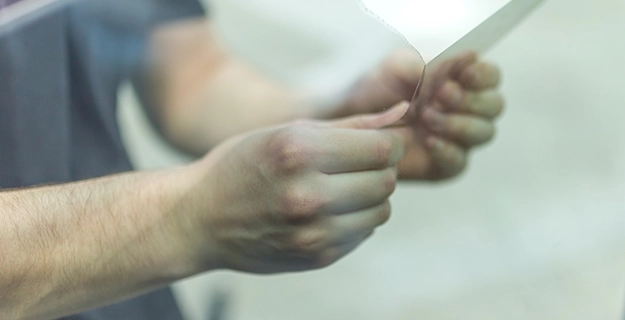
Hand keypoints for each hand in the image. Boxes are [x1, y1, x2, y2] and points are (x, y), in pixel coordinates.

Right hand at [185, 104, 407, 273]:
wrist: (199, 219)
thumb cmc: (242, 165)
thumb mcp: (287, 131)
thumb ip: (349, 124)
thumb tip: (401, 113)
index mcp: (298, 152)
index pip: (381, 148)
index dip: (389, 142)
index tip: (380, 141)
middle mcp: (307, 195)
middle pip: (386, 179)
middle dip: (381, 167)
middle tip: (358, 163)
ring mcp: (312, 232)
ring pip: (382, 209)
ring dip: (372, 195)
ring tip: (343, 186)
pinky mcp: (317, 257)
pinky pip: (363, 232)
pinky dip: (357, 218)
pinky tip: (330, 208)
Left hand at [338, 50, 504, 180]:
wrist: (348, 121)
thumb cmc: (375, 89)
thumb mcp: (394, 68)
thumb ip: (427, 63)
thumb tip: (466, 57)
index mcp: (459, 80)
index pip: (490, 76)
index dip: (484, 75)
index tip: (464, 75)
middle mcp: (465, 109)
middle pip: (494, 105)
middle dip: (471, 100)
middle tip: (440, 95)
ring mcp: (457, 138)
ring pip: (483, 133)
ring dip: (460, 123)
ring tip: (427, 116)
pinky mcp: (443, 164)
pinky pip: (460, 162)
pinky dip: (448, 150)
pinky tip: (429, 141)